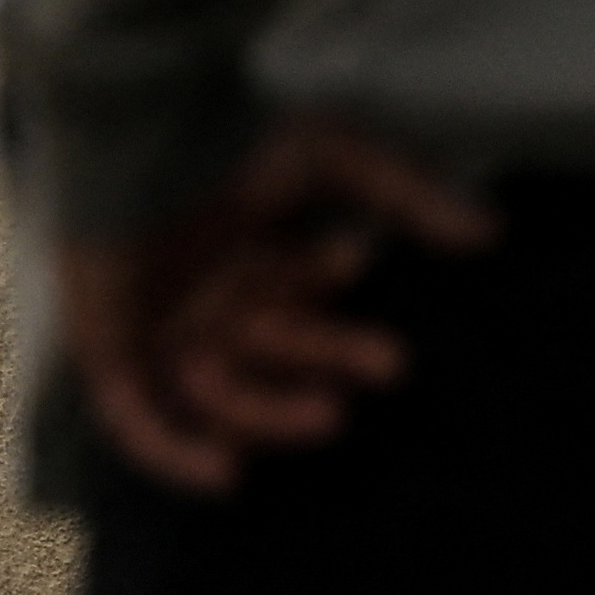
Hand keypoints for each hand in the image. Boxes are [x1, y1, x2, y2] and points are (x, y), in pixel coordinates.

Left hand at [56, 116, 494, 493]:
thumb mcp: (325, 154)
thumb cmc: (222, 130)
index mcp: (263, 273)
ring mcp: (158, 329)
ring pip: (218, 398)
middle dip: (331, 366)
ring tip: (325, 414)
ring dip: (269, 416)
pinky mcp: (103, 346)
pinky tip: (224, 476)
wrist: (126, 118)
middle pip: (276, 360)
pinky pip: (133, 420)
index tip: (383, 329)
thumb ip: (404, 194)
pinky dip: (172, 452)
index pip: (313, 325)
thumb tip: (490, 233)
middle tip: (386, 364)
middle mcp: (213, 308)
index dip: (345, 334)